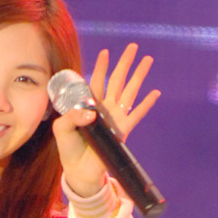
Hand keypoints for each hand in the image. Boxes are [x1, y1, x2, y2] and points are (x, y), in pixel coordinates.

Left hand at [53, 43, 159, 197]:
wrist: (79, 171)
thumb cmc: (69, 149)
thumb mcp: (62, 129)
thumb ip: (71, 116)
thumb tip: (92, 113)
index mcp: (88, 105)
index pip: (96, 82)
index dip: (101, 67)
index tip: (106, 52)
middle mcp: (104, 109)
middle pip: (117, 81)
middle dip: (125, 63)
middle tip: (133, 47)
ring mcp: (115, 118)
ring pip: (129, 92)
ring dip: (139, 76)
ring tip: (147, 60)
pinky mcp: (122, 131)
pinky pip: (136, 115)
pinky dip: (146, 104)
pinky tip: (155, 93)